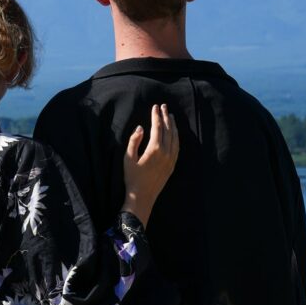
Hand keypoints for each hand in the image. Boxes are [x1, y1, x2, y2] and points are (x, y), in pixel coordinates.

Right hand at [122, 104, 178, 226]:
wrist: (142, 198)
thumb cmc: (132, 178)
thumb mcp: (128, 158)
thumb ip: (134, 140)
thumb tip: (141, 127)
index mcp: (154, 149)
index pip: (157, 127)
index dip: (156, 116)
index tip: (155, 107)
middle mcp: (166, 153)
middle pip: (168, 130)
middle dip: (166, 117)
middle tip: (164, 107)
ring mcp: (171, 159)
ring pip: (175, 138)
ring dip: (173, 126)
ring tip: (171, 116)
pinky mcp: (172, 165)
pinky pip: (177, 147)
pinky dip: (176, 137)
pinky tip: (174, 133)